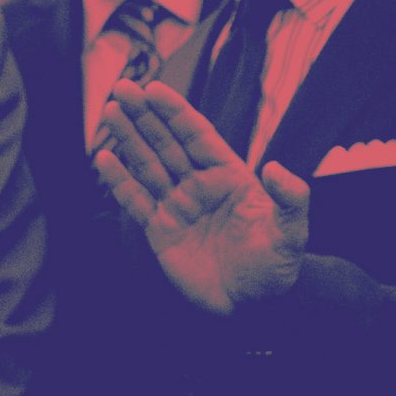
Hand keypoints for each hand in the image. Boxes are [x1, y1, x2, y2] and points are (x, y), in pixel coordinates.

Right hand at [93, 81, 309, 313]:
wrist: (254, 306)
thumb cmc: (276, 267)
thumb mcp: (292, 233)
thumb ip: (290, 198)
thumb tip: (275, 168)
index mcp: (229, 176)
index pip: (197, 136)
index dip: (176, 113)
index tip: (154, 90)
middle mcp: (200, 185)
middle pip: (166, 144)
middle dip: (144, 116)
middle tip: (121, 89)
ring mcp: (178, 207)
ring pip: (148, 166)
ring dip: (128, 140)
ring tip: (108, 113)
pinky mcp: (160, 232)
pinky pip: (136, 202)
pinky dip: (119, 182)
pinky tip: (104, 159)